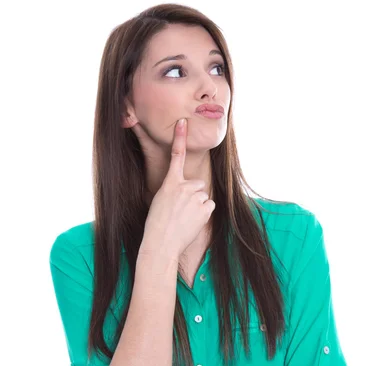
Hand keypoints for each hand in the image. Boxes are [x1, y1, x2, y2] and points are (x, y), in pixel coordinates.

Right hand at [140, 118, 215, 260]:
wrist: (161, 243)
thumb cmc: (157, 224)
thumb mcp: (159, 201)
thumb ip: (173, 191)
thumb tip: (187, 192)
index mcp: (169, 183)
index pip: (176, 156)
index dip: (180, 138)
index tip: (183, 122)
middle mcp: (184, 186)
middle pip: (198, 183)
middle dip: (193, 194)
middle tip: (182, 209)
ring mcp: (196, 197)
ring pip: (203, 196)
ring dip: (198, 205)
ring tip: (185, 218)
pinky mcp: (205, 208)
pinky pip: (209, 206)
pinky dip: (203, 214)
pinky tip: (192, 222)